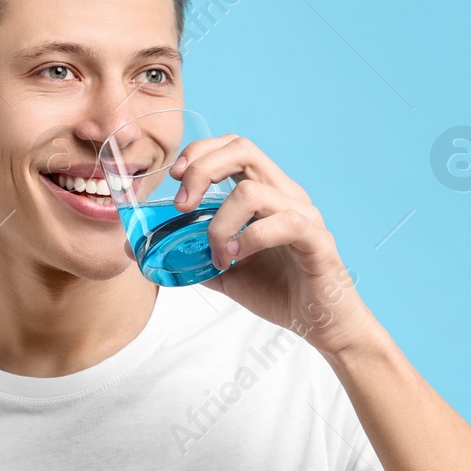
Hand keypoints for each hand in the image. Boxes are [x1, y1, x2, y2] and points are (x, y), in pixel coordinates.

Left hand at [168, 134, 376, 357]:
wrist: (320, 324)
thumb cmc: (279, 292)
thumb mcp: (224, 271)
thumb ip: (193, 255)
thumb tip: (150, 250)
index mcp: (267, 192)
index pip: (234, 147)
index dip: (201, 152)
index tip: (175, 177)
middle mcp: (286, 194)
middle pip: (243, 150)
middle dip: (202, 170)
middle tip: (182, 205)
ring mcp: (304, 214)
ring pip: (252, 191)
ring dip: (221, 224)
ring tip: (218, 256)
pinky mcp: (317, 239)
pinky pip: (284, 223)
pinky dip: (251, 238)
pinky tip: (238, 258)